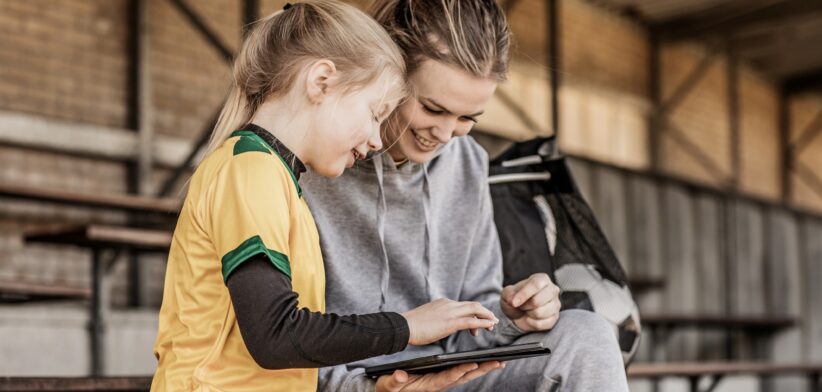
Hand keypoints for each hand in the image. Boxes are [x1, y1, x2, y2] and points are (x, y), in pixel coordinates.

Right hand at [375, 361, 504, 391]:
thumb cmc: (389, 388)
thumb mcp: (388, 385)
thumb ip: (393, 381)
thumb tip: (398, 375)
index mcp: (428, 385)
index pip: (446, 378)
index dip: (458, 372)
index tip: (470, 365)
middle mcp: (439, 384)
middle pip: (463, 377)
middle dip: (481, 370)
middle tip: (498, 363)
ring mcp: (442, 382)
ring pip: (465, 375)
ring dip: (481, 369)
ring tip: (498, 361)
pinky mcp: (442, 379)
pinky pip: (461, 373)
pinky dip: (473, 368)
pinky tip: (483, 363)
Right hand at [401, 299, 498, 345]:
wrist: (404, 326)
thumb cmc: (413, 325)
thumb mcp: (429, 317)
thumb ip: (438, 318)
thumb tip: (442, 324)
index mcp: (443, 303)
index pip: (464, 305)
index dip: (474, 313)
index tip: (477, 323)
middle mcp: (449, 304)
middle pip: (473, 305)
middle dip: (485, 312)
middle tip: (492, 321)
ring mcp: (450, 312)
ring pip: (475, 309)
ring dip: (487, 316)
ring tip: (493, 324)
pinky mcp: (450, 322)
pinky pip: (471, 320)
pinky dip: (482, 322)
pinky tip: (489, 325)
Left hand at [500, 273, 560, 331]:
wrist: (518, 312)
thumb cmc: (515, 298)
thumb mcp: (507, 293)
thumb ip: (509, 294)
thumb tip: (512, 301)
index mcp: (542, 279)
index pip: (536, 284)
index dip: (523, 294)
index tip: (513, 303)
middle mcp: (552, 290)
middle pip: (537, 300)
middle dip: (524, 305)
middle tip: (521, 305)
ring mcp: (556, 304)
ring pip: (539, 313)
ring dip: (528, 314)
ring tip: (527, 310)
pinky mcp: (555, 318)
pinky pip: (540, 324)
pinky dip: (531, 323)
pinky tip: (531, 317)